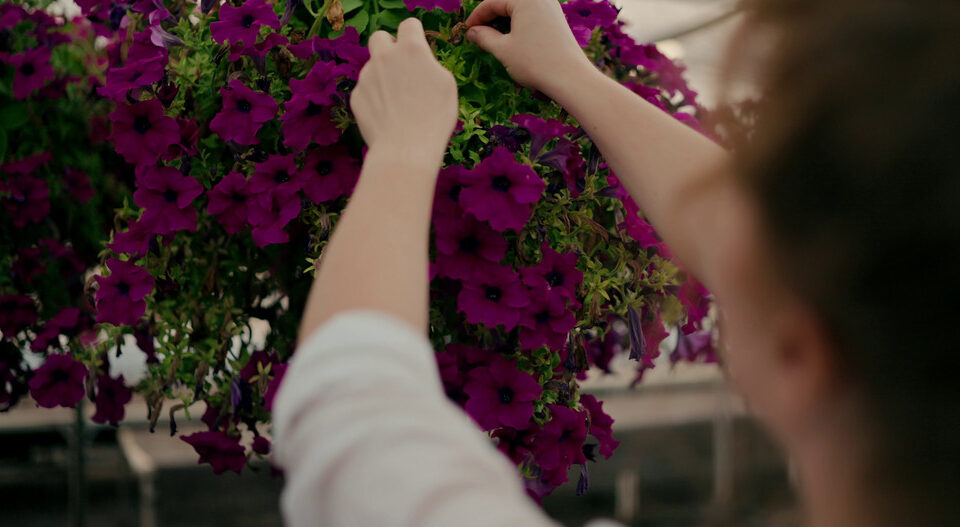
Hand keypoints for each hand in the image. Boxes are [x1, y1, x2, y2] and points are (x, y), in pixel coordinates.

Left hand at [351, 18, 457, 163]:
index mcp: (411, 49)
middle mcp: (385, 57)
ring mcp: (366, 76)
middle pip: (380, 37)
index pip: (409, 25)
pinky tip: (387, 116)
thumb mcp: (446, 84)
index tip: (418, 47)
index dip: (414, 34)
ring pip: (373, 67)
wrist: (405, 149)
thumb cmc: (434, 118)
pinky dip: (375, 99)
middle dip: (388, 46)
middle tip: (400, 67)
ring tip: (398, 103)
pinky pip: (366, 90)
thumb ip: (429, 64)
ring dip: (383, 77)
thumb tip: (420, 62)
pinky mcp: (356, 96)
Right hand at [465, 0, 592, 96]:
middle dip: (490, 18)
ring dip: (504, 22)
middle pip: (507, 2)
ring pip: (519, 9)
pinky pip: (532, 16)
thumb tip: (472, 32)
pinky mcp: (557, 20)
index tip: (467, 31)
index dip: (476, 16)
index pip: (492, 1)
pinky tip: (512, 41)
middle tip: (478, 35)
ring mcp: (551, 8)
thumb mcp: (503, 50)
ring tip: (493, 40)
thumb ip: (484, 37)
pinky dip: (518, 25)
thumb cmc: (535, 62)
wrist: (570, 78)